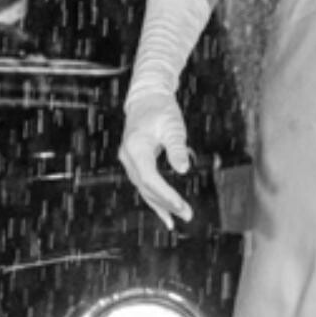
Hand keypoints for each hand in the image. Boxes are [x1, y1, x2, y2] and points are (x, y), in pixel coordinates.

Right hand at [120, 88, 196, 226]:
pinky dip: (156, 200)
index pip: (149, 177)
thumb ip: (176, 147)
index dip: (165, 193)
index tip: (181, 205)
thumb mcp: (173, 126)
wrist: (147, 98)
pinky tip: (167, 215)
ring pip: (144, 190)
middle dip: (167, 203)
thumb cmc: (162, 109)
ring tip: (181, 218)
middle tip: (187, 214)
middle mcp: (128, 157)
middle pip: (146, 187)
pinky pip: (145, 186)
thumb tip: (184, 170)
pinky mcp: (135, 164)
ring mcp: (129, 162)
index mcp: (135, 147)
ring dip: (162, 205)